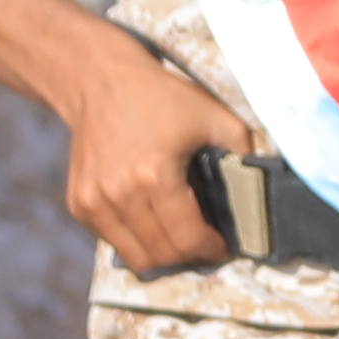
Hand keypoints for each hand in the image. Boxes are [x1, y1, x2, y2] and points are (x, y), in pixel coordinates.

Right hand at [60, 39, 256, 279]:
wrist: (99, 81)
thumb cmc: (159, 97)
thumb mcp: (212, 116)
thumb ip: (242, 152)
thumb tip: (259, 189)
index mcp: (154, 175)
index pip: (187, 239)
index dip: (212, 250)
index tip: (223, 247)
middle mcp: (119, 194)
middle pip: (163, 255)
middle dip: (191, 256)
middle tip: (205, 243)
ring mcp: (93, 202)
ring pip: (137, 257)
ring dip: (164, 255)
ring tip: (180, 236)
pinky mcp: (79, 204)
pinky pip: (114, 242)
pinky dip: (137, 240)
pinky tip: (152, 219)